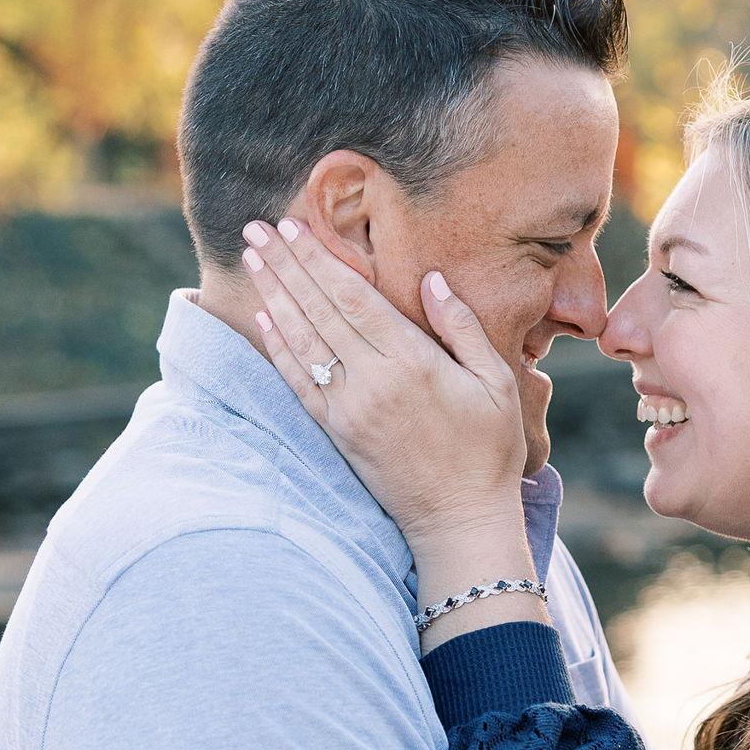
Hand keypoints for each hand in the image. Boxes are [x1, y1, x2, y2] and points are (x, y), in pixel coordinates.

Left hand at [240, 219, 525, 544]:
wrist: (460, 521)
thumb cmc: (489, 450)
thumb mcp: (497, 383)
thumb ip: (461, 328)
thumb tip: (431, 279)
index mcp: (413, 363)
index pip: (353, 298)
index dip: (319, 260)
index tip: (293, 229)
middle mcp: (373, 382)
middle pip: (318, 310)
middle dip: (285, 266)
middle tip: (255, 229)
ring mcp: (349, 410)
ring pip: (302, 341)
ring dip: (273, 296)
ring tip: (252, 259)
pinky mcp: (337, 434)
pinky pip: (299, 383)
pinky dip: (278, 349)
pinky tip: (263, 319)